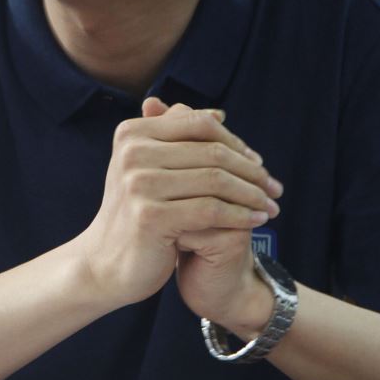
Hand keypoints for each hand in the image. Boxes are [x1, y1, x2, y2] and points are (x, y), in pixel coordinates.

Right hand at [75, 97, 281, 313]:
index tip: (259, 163)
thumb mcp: (152, 170)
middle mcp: (132, 153)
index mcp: (132, 133)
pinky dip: (240, 216)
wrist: (104, 265)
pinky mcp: (150, 216)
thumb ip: (179, 140)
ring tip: (271, 206)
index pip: (199, 124)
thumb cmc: (135, 216)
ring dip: (251, 194)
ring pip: (215, 180)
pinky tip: (256, 222)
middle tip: (275, 188)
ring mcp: (138, 184)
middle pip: (211, 152)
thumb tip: (219, 114)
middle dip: (251, 171)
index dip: (235, 142)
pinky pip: (210, 210)